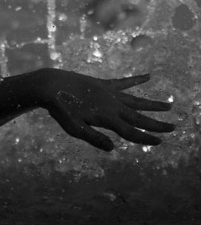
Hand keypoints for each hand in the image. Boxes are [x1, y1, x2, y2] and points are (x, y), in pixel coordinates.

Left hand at [39, 70, 175, 150]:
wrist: (51, 85)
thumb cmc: (60, 109)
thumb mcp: (74, 129)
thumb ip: (94, 138)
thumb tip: (113, 148)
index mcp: (107, 118)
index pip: (130, 131)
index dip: (145, 138)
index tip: (160, 141)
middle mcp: (112, 105)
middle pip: (138, 117)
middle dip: (156, 123)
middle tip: (174, 127)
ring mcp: (109, 93)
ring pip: (136, 100)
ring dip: (152, 104)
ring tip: (169, 106)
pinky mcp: (103, 84)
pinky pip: (124, 82)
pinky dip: (137, 80)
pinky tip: (149, 76)